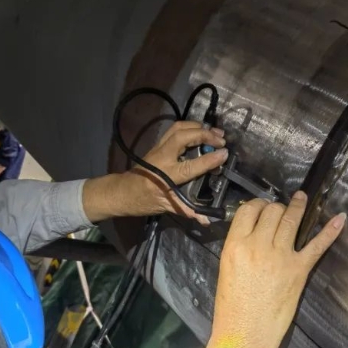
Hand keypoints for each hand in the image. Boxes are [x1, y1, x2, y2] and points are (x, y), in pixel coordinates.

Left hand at [83, 121, 227, 223]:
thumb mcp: (165, 208)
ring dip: (198, 126)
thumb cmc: (143, 201)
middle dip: (205, 134)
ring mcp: (159, 148)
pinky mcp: (158, 144)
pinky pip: (175, 129)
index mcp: (166, 175)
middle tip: (222, 139)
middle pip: (184, 136)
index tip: (225, 153)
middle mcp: (162, 157)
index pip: (191, 165)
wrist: (123, 192)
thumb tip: (207, 221)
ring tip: (215, 131)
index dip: (209, 159)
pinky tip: (201, 131)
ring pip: (178, 128)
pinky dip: (190, 127)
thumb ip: (187, 211)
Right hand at [194, 192, 345, 347]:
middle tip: (279, 210)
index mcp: (236, 245)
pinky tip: (340, 218)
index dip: (257, 204)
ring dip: (298, 207)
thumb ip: (239, 248)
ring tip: (302, 199)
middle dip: (276, 207)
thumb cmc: (231, 307)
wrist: (245, 334)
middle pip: (271, 211)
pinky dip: (330, 231)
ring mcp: (281, 256)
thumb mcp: (226, 269)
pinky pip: (317, 245)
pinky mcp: (299, 269)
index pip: (248, 210)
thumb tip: (253, 234)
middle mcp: (258, 244)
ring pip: (291, 220)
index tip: (261, 207)